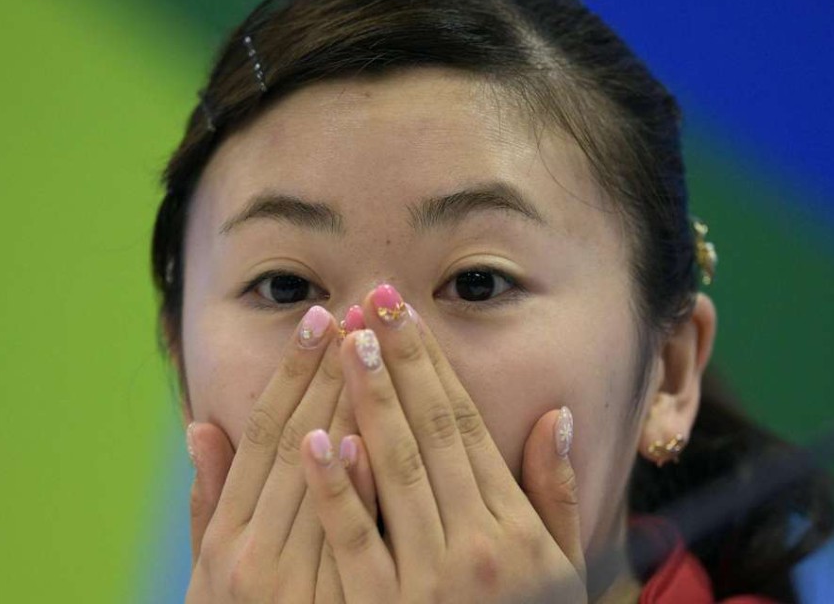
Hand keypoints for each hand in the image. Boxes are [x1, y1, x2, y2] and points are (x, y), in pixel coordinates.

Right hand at [184, 305, 377, 602]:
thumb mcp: (210, 575)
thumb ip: (208, 504)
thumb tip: (199, 428)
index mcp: (227, 538)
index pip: (265, 433)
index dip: (292, 372)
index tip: (318, 319)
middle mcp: (251, 556)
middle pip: (296, 441)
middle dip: (330, 371)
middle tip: (358, 309)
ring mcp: (290, 586)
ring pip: (319, 480)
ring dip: (346, 408)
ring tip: (372, 345)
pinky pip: (344, 542)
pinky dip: (349, 489)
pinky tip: (362, 438)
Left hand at [300, 285, 586, 602]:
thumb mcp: (561, 576)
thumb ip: (558, 498)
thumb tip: (555, 416)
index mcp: (516, 532)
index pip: (464, 426)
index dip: (432, 364)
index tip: (405, 313)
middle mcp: (477, 548)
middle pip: (428, 434)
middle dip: (397, 363)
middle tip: (370, 300)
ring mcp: (427, 583)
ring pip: (393, 472)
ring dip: (367, 402)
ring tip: (345, 342)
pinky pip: (353, 542)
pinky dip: (335, 488)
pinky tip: (314, 437)